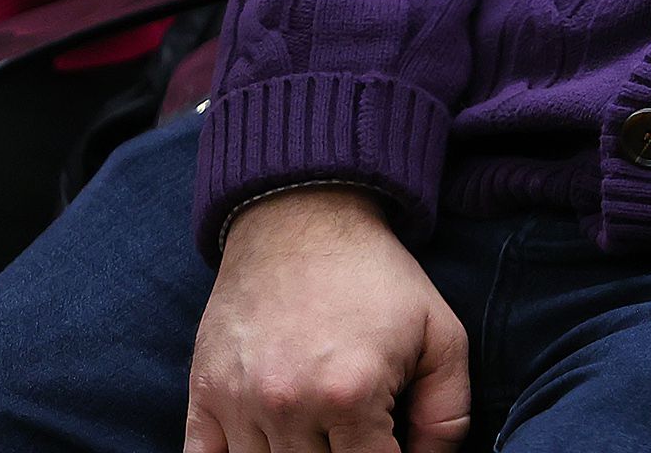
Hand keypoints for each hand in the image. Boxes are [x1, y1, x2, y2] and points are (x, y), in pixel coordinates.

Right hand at [187, 187, 471, 452]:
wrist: (303, 220)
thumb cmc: (377, 279)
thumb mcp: (440, 334)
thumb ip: (447, 411)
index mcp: (350, 395)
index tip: (389, 443)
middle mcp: (287, 406)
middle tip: (355, 431)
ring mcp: (237, 404)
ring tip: (320, 429)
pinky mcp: (203, 396)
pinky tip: (267, 443)